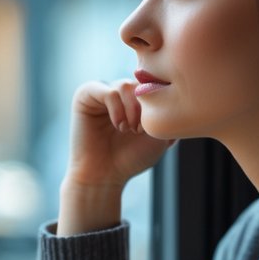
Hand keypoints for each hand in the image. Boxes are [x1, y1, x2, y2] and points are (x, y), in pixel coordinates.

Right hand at [58, 79, 172, 234]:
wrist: (104, 176)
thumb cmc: (131, 158)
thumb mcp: (160, 134)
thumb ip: (166, 111)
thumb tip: (173, 89)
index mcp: (135, 98)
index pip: (152, 83)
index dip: (157, 101)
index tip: (154, 127)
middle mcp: (119, 93)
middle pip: (139, 83)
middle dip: (144, 108)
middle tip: (140, 131)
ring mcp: (102, 93)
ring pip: (125, 85)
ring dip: (132, 110)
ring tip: (129, 130)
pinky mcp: (85, 96)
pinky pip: (108, 91)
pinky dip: (117, 109)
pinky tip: (118, 126)